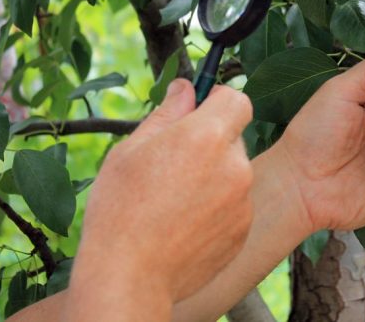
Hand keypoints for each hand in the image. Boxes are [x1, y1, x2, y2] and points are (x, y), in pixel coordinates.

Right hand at [68, 80, 253, 306]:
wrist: (130, 277)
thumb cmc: (121, 209)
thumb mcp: (132, 150)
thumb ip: (167, 112)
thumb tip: (186, 87)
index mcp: (206, 137)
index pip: (237, 99)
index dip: (219, 101)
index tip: (201, 111)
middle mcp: (234, 165)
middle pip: (234, 136)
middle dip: (212, 140)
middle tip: (176, 162)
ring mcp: (243, 200)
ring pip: (234, 171)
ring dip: (215, 174)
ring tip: (176, 198)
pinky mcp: (243, 228)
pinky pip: (236, 202)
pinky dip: (218, 205)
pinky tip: (187, 221)